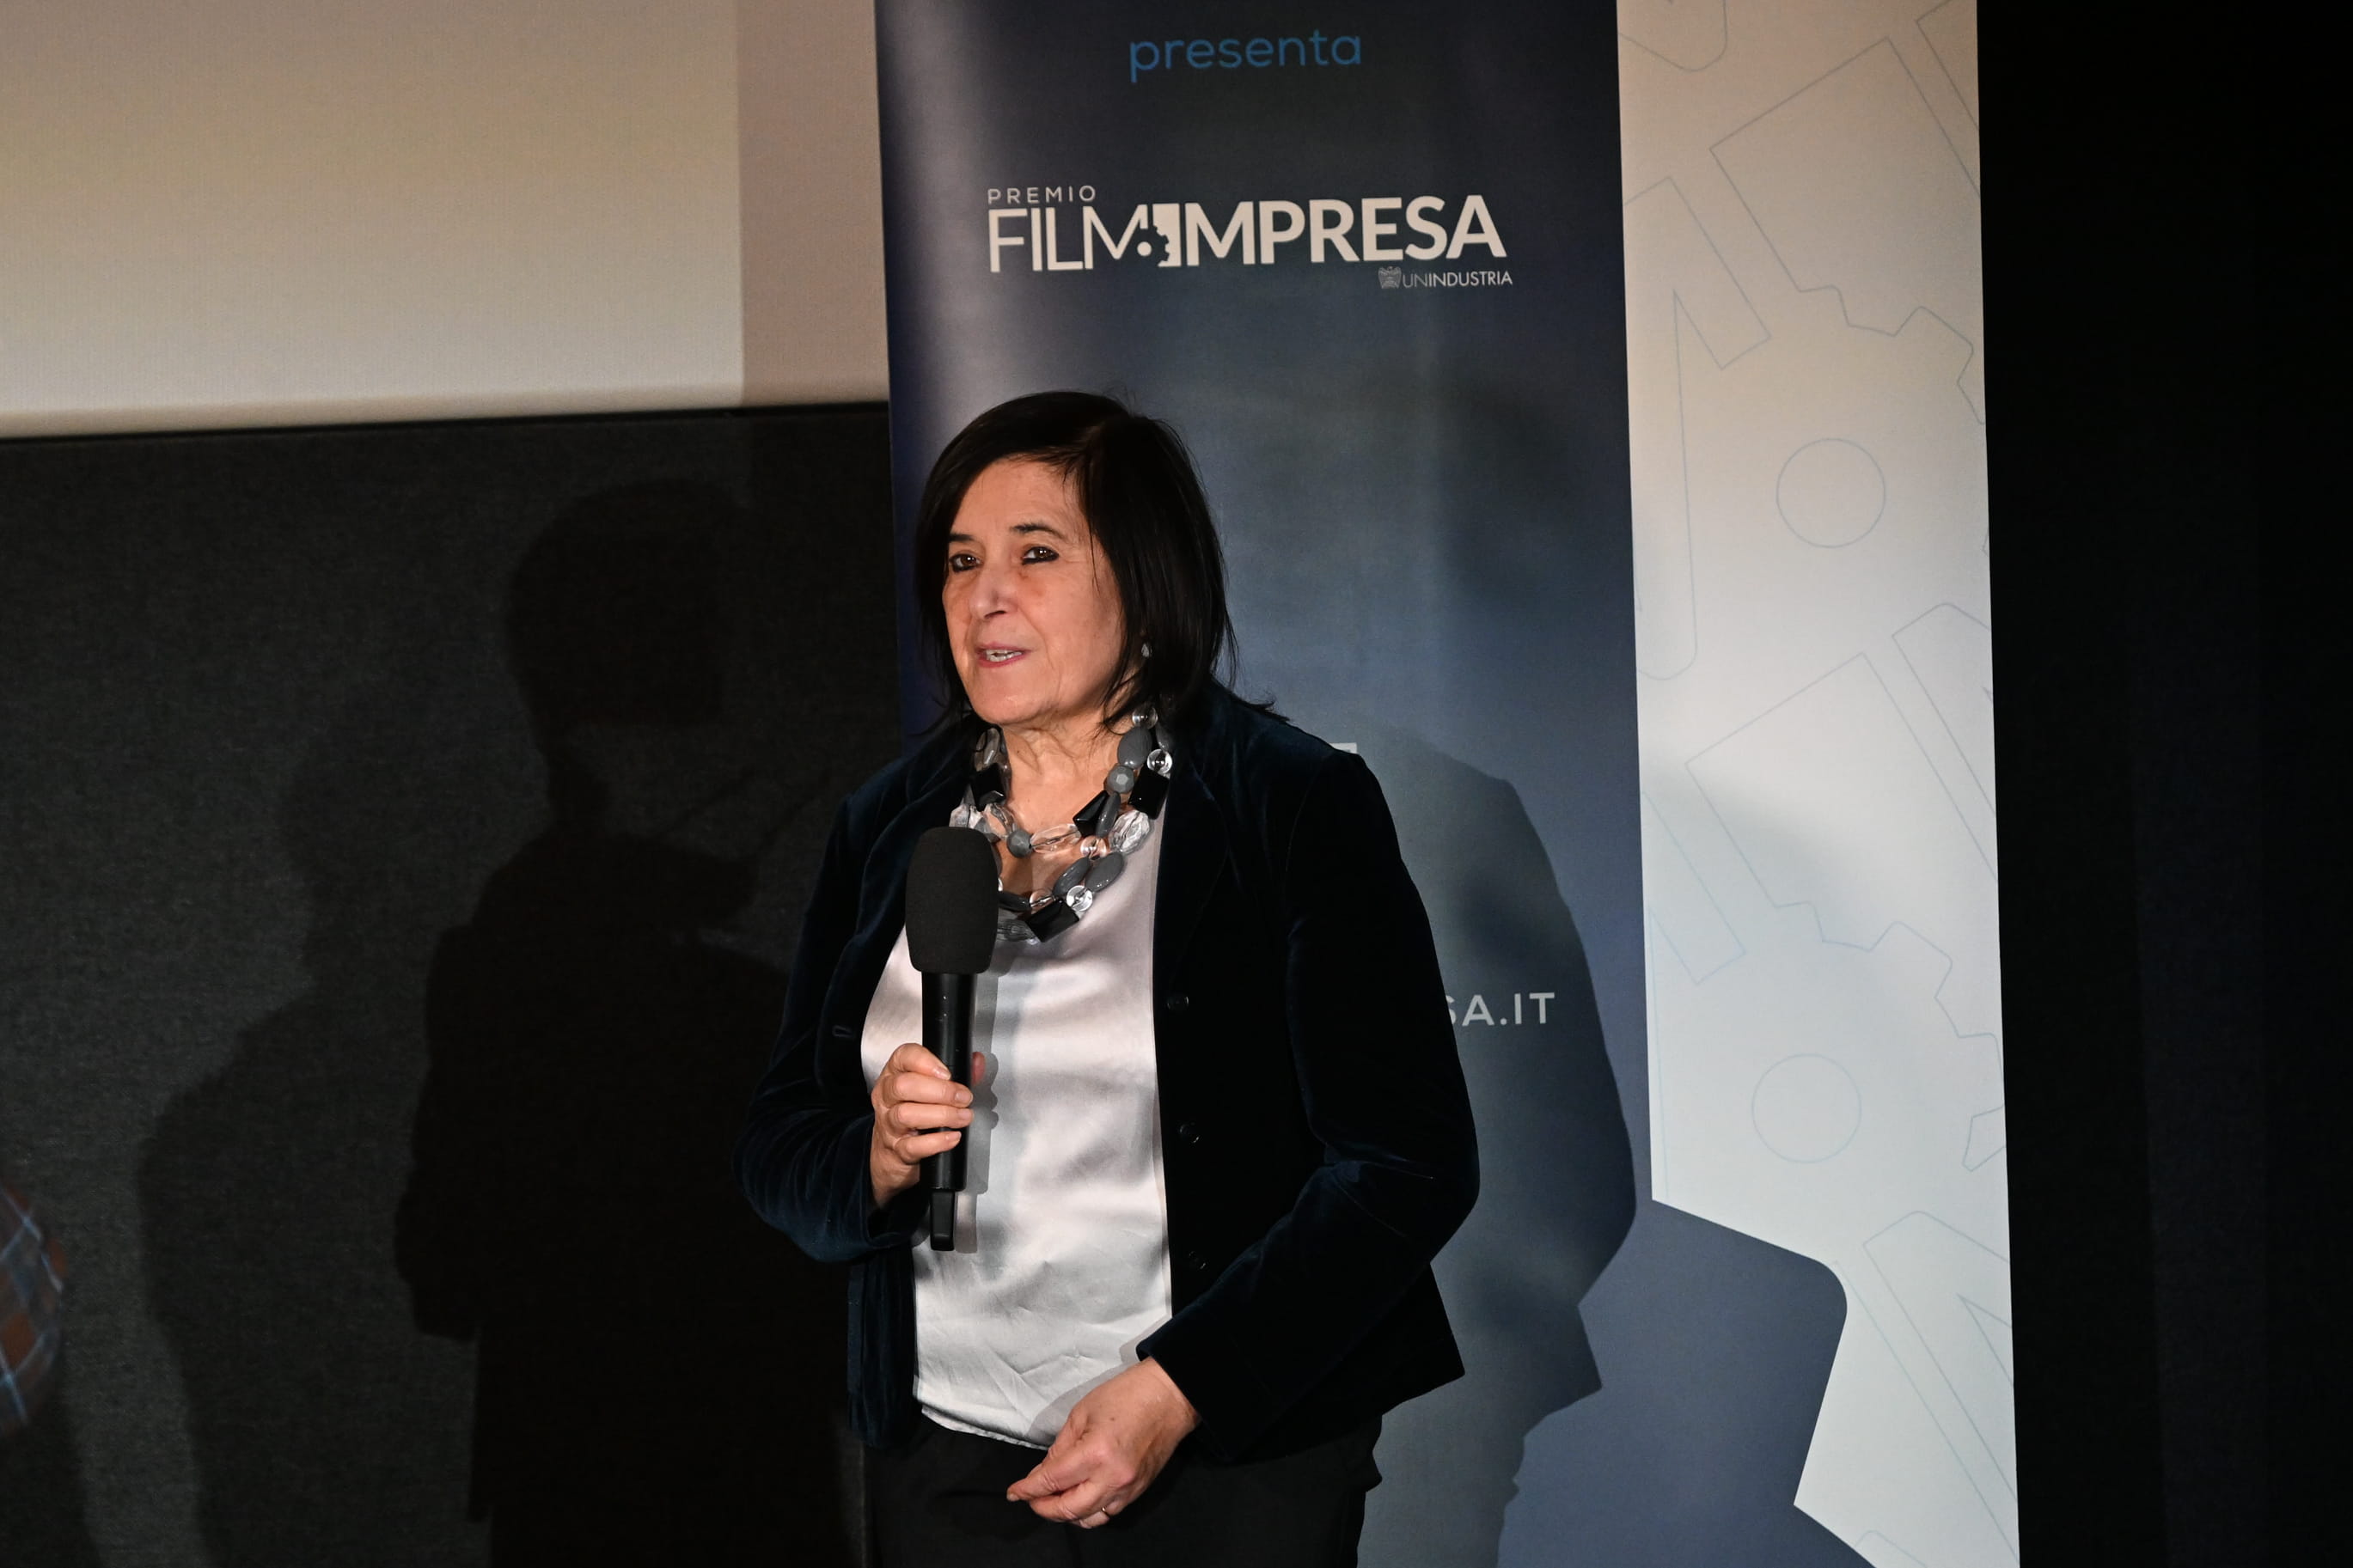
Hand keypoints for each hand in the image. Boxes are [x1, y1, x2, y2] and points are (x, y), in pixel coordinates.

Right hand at [868, 1043, 983, 1209]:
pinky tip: (952, 1137)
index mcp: (895, 1074)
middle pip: (903, 1086)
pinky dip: (937, 1141)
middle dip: (940, 1091)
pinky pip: (913, 1145)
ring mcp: (889, 1124)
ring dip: (942, 1115)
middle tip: (963, 1098)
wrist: (894, 1151)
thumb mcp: (932, 1088)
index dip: (926, 1062)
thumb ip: (958, 1073)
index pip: (903, 1056)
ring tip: (963, 1117)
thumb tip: (976, 1062)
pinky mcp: (897, 1149)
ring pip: (906, 1114)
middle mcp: (887, 1097)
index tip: (948, 1073)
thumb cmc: (915, 1111)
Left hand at [1007, 1358, 1197, 1526]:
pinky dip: (1089, 1512)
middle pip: (1068, 1509)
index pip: (1051, 1481)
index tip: (1014, 1492)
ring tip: (1053, 1500)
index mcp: (1095, 1453)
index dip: (1028, 1490)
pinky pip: (1108, 1513)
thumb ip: (1061, 1446)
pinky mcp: (1138, 1491)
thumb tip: (1045, 1472)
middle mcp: (1112, 1477)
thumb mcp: (1082, 1412)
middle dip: (1043, 1508)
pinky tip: (1079, 1498)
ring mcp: (1128, 1488)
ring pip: (1089, 1518)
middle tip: (1030, 1498)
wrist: (1171, 1395)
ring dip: (1066, 1513)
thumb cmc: (1129, 1395)